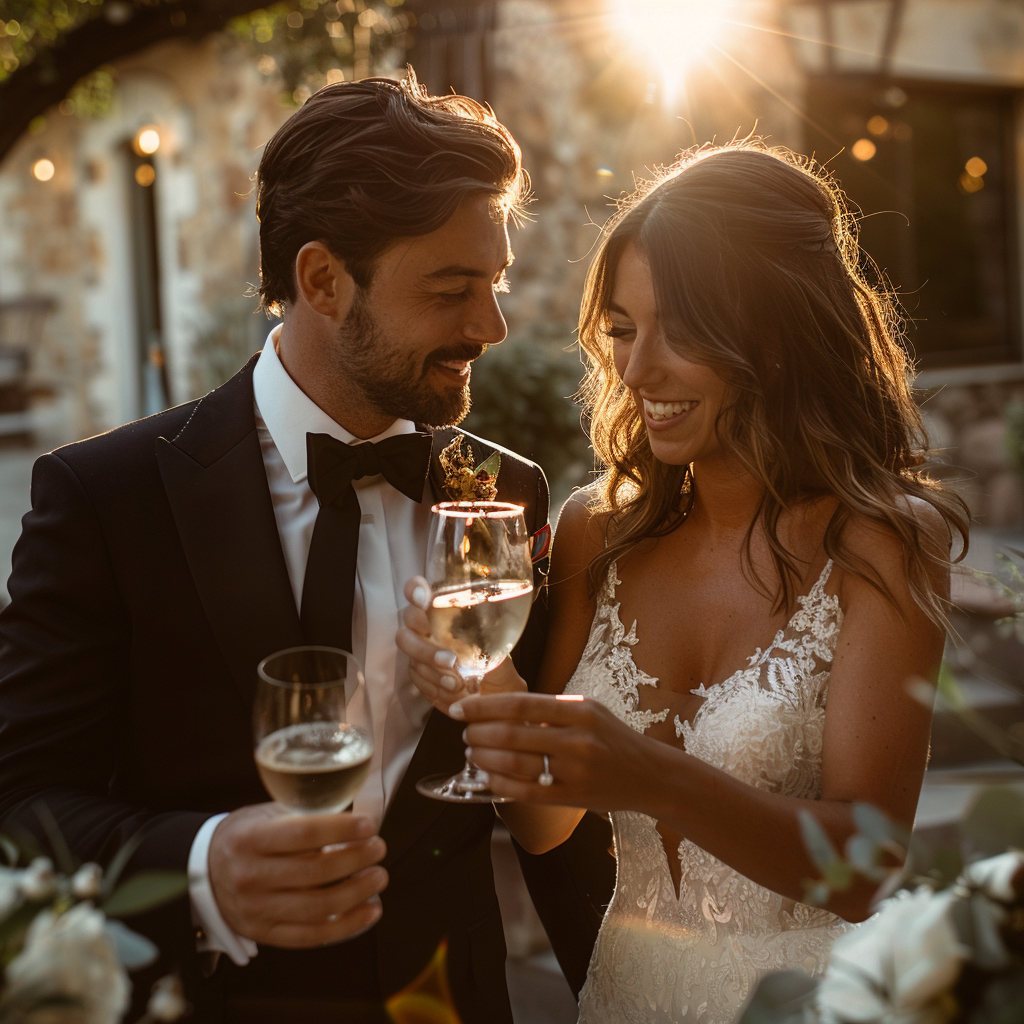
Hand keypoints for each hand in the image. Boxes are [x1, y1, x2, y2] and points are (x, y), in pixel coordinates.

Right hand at [208, 803, 387, 947]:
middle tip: (379, 849)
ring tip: (378, 877)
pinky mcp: (263, 934)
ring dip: (357, 893)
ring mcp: (255, 910)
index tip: (367, 826)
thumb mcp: (265, 814)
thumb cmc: (245, 836)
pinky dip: (346, 926)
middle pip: (314, 873)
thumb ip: (303, 815)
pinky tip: (369, 910)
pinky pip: (310, 936)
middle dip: (356, 860)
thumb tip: (354, 819)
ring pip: (316, 908)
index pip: (302, 833)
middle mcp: (250, 876)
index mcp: (249, 839)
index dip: (340, 829)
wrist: (203, 870)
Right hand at [396, 576, 526, 715]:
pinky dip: (434, 686)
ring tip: (457, 683)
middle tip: (450, 660)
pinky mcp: (417, 672)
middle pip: (408, 625)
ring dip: (434, 670)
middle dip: (425, 645)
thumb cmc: (498, 662)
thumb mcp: (502, 645)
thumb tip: (491, 628)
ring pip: (411, 655)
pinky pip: (416, 677)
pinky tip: (453, 691)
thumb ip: (493, 635)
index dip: (415, 590)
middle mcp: (426, 625)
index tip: (424, 600)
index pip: (418, 589)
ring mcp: (418, 648)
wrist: (495, 694)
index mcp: (443, 608)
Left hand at [452, 692, 651, 812]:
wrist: (650, 775)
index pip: (520, 704)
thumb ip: (551, 708)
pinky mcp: (570, 798)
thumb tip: (501, 705)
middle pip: (511, 734)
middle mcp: (577, 740)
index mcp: (580, 711)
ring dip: (483, 756)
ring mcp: (573, 772)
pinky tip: (486, 774)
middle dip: (478, 732)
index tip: (460, 708)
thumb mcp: (589, 710)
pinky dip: (498, 781)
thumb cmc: (613, 738)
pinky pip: (524, 791)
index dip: (483, 706)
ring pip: (514, 763)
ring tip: (472, 750)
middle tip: (464, 731)